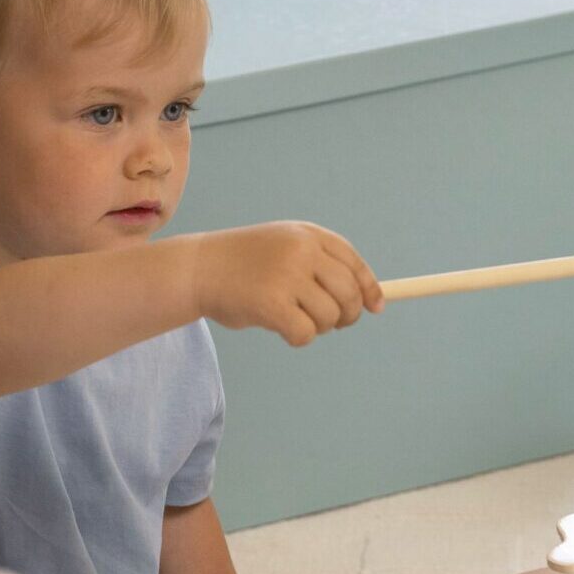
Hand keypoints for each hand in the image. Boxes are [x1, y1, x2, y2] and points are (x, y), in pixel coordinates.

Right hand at [192, 222, 383, 346]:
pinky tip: (280, 329)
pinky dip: (298, 338)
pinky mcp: (272, 304)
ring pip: (330, 317)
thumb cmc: (244, 265)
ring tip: (294, 319)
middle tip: (332, 324)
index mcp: (307, 235)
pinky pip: (306, 333)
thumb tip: (370, 302)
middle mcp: (301, 251)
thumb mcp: (285, 250)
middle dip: (347, 315)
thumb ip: (322, 268)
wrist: (197, 268)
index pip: (353, 263)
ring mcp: (287, 276)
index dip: (368, 288)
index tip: (375, 307)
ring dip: (318, 327)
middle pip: (349, 293)